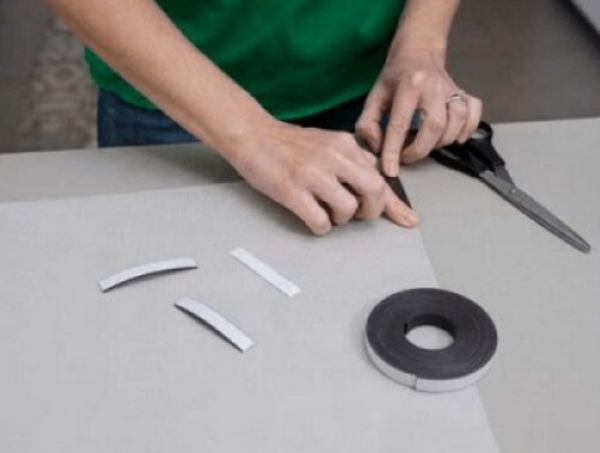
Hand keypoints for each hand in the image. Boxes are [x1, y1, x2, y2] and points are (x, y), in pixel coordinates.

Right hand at [229, 119, 417, 234]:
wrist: (252, 135)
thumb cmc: (287, 144)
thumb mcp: (327, 142)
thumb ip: (351, 159)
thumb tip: (374, 179)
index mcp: (345, 144)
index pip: (379, 175)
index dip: (396, 204)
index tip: (409, 220)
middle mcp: (334, 156)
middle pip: (374, 191)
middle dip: (371, 211)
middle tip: (357, 215)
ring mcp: (313, 173)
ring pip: (348, 209)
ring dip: (341, 219)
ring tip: (326, 212)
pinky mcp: (293, 190)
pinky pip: (321, 222)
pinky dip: (320, 227)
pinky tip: (311, 218)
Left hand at [356, 50, 482, 175]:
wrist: (417, 52)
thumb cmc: (394, 79)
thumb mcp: (373, 98)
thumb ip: (367, 125)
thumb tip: (378, 148)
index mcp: (407, 85)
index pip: (400, 124)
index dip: (393, 150)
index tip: (390, 169)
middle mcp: (433, 86)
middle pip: (434, 126)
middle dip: (419, 149)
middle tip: (406, 156)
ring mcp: (452, 89)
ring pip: (456, 123)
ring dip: (440, 142)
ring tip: (425, 144)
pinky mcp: (465, 94)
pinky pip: (473, 115)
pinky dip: (466, 131)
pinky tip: (453, 137)